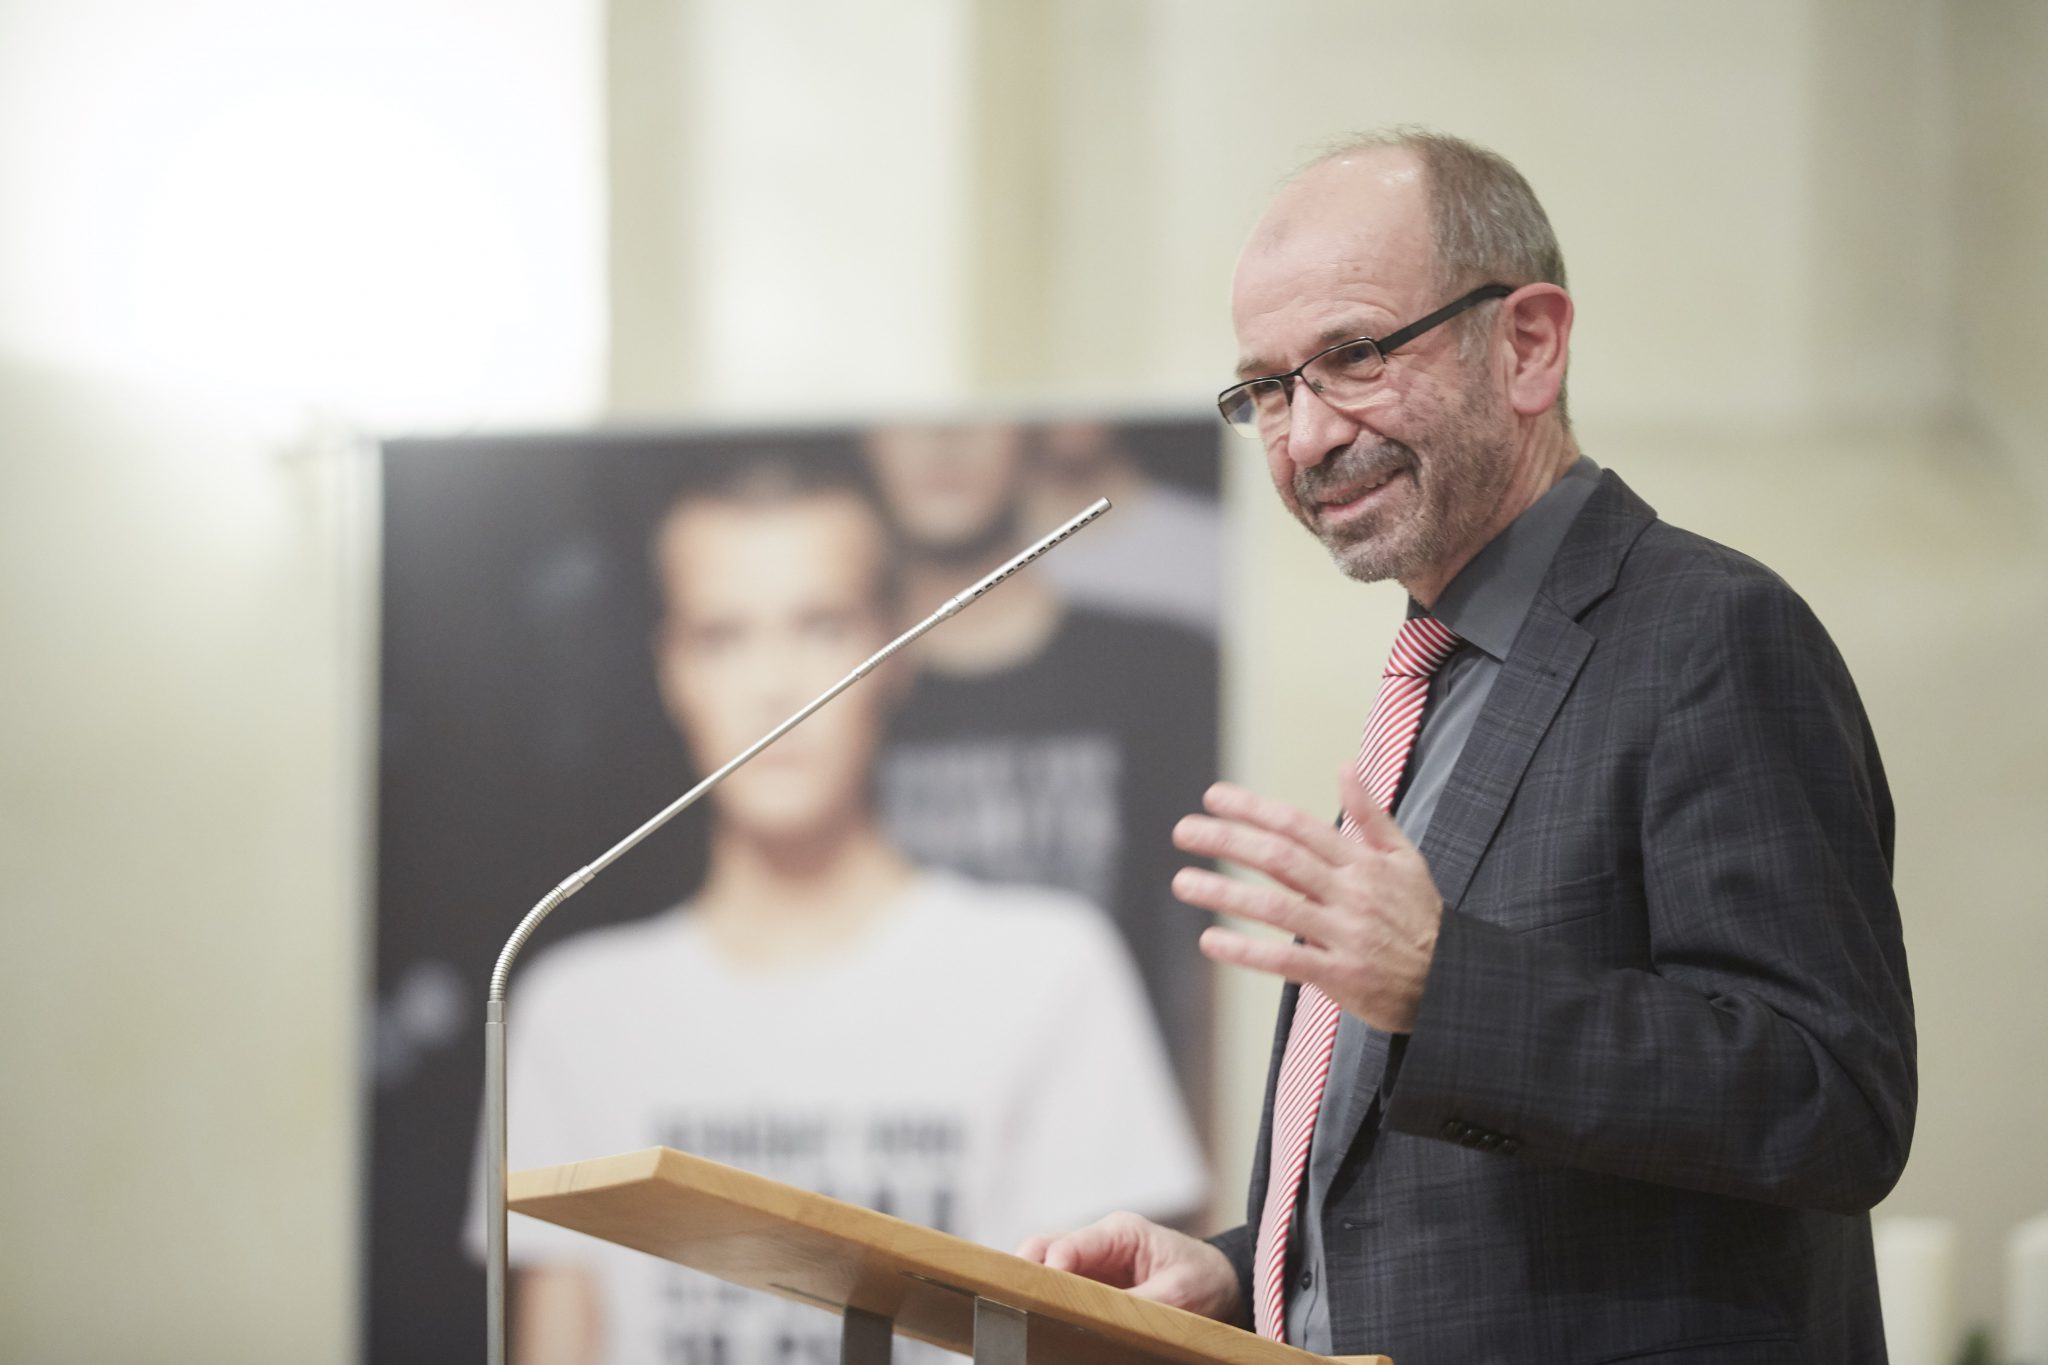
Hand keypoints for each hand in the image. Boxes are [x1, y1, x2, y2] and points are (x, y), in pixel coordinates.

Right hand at [1015, 1212, 1240, 1321]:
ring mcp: (1091, 1262)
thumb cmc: (1204, 1280)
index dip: (1050, 1266)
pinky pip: (1059, 1288)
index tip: (1039, 1293)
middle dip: (1027, 1273)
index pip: (1071, 1243)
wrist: (1221, 1284)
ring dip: (1034, 1289)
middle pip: (1044, 1248)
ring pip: (1044, 1267)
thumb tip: (1102, 1321)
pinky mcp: (1090, 1283)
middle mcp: (1098, 1242)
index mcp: (1121, 1232)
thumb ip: (1139, 1304)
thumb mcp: (1180, 1294)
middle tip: (1016, 1304)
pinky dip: (1047, 1301)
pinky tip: (1041, 1320)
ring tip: (1025, 1315)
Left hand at [1172, 769, 1443, 1032]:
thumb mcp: (1405, 858)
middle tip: (1183, 831)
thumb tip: (1346, 766)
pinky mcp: (1342, 977)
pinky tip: (1211, 940)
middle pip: (1281, 859)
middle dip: (1229, 841)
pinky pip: (1287, 960)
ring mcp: (1346, 935)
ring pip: (1278, 908)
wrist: (1453, 982)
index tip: (1213, 797)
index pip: (1298, 826)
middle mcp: (1352, 894)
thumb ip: (1371, 814)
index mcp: (1363, 862)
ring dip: (1226, 894)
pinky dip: (1248, 951)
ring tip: (1183, 882)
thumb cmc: (1420, 916)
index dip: (1254, 809)